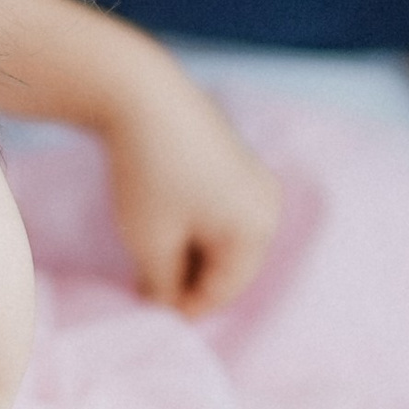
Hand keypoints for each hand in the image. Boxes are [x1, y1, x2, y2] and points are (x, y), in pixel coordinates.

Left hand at [102, 65, 282, 317]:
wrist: (140, 94)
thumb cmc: (148, 174)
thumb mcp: (150, 243)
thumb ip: (164, 286)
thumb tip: (167, 306)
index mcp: (256, 231)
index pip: (222, 291)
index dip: (183, 308)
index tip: (147, 314)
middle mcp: (267, 206)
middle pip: (228, 266)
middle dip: (188, 281)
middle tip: (144, 290)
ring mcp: (255, 182)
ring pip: (223, 240)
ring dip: (189, 256)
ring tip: (147, 260)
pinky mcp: (236, 163)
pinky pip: (220, 213)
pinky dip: (193, 228)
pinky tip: (160, 228)